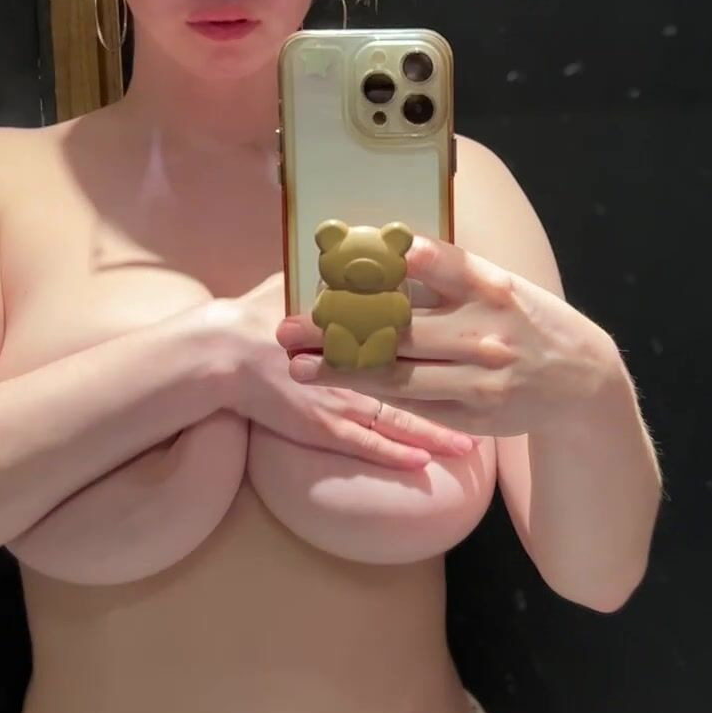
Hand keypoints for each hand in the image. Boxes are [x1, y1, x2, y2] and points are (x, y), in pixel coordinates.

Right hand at [213, 275, 479, 470]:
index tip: (483, 345)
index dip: (451, 338)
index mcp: (353, 324)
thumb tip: (353, 248)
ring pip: (401, 419)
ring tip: (471, 446)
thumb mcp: (294, 282)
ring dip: (437, 432)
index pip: (412, 331)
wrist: (215, 353)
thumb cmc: (251, 314)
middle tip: (496, 401)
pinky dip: (396, 454)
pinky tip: (423, 463)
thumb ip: (328, 272)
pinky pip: (367, 444)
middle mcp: (356, 364)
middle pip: (421, 379)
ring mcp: (342, 399)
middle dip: (460, 392)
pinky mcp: (322, 427)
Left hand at [280, 236, 621, 436]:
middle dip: (337, 327)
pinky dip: (368, 391)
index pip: (437, 263)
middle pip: (398, 327)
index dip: (389, 258)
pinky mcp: (473, 411)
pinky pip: (411, 402)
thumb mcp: (497, 286)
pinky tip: (335, 383)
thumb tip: (374, 256)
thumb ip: (446, 273)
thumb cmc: (522, 320)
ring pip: (397, 373)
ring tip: (296, 364)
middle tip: (287, 326)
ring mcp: (478, 376)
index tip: (339, 255)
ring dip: (340, 369)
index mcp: (491, 287)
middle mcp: (485, 331)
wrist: (579, 381)